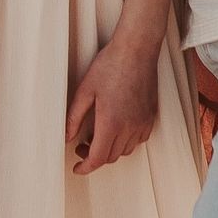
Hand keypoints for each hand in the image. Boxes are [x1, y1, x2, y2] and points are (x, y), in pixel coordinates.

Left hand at [66, 34, 160, 174]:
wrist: (136, 50)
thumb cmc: (109, 65)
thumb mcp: (84, 90)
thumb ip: (74, 118)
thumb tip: (66, 137)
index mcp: (111, 123)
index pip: (98, 158)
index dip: (85, 167)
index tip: (77, 168)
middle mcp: (129, 127)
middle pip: (111, 157)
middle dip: (94, 157)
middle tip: (81, 146)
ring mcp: (143, 122)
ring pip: (125, 150)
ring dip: (110, 150)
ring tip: (98, 136)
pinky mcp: (150, 116)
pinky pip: (138, 140)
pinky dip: (126, 141)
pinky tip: (116, 128)